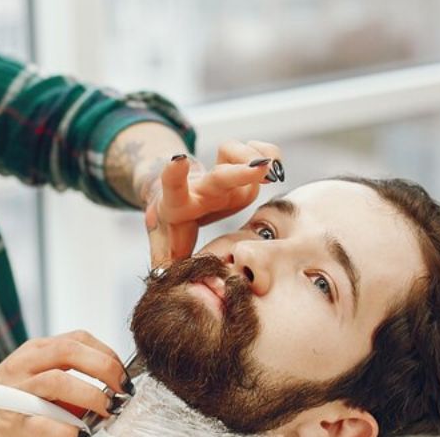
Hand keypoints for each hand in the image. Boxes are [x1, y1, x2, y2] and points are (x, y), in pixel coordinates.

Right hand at [0, 330, 127, 435]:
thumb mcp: (29, 378)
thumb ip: (63, 378)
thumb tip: (108, 393)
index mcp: (33, 351)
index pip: (78, 338)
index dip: (107, 353)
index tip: (124, 373)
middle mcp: (24, 365)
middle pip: (72, 351)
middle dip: (106, 368)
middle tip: (123, 390)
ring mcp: (16, 392)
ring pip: (58, 380)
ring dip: (91, 395)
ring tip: (107, 410)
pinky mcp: (11, 422)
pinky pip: (45, 422)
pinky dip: (68, 428)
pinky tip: (78, 433)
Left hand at [144, 140, 282, 267]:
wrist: (177, 198)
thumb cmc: (173, 226)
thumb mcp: (166, 245)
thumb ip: (166, 264)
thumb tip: (166, 288)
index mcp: (180, 205)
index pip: (172, 186)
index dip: (174, 173)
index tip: (177, 160)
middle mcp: (201, 187)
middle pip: (217, 176)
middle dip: (238, 172)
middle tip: (262, 170)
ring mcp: (219, 175)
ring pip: (232, 153)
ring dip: (253, 158)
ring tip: (270, 172)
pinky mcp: (235, 167)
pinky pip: (252, 149)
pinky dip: (267, 151)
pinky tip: (274, 162)